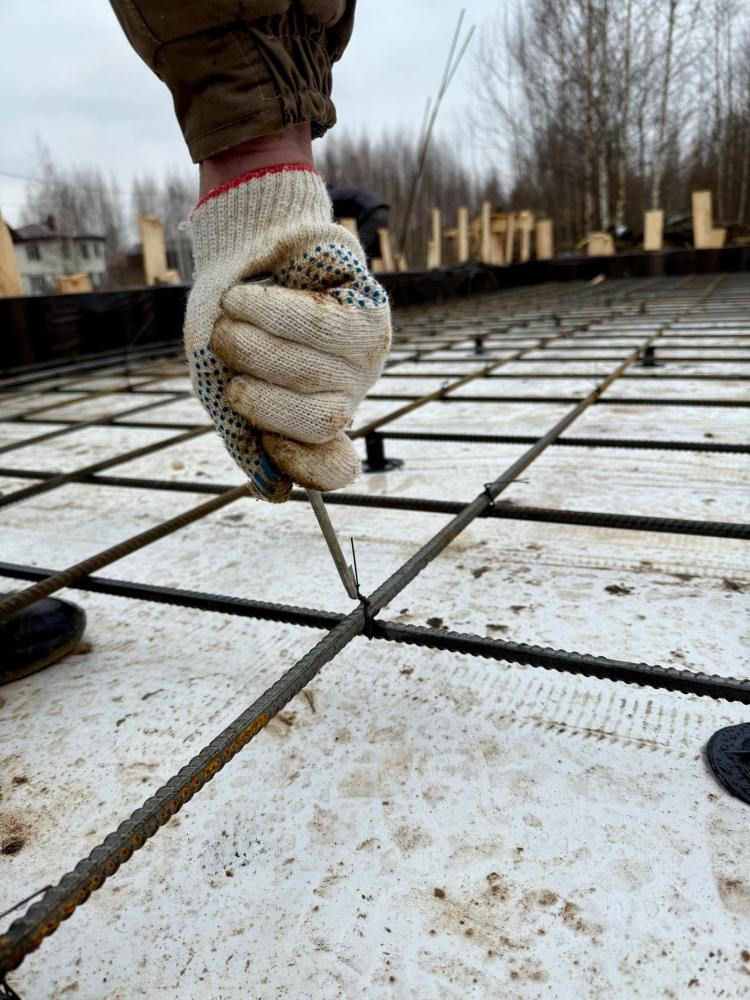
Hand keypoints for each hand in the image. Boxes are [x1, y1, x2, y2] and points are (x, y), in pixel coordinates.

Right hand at [185, 165, 390, 499]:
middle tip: (226, 355)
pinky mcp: (369, 315)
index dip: (300, 463)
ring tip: (228, 315)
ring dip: (250, 342)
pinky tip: (243, 298)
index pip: (335, 469)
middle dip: (256, 390)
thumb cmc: (230, 324)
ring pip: (311, 372)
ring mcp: (364, 359)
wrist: (241, 252)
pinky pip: (318, 326)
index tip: (264, 439)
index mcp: (313, 423)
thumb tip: (277, 493)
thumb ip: (242, 438)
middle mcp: (347, 396)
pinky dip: (267, 311)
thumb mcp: (220, 384)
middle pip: (318, 420)